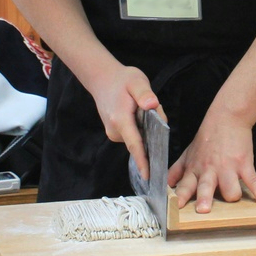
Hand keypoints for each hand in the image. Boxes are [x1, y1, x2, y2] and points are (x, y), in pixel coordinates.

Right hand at [89, 64, 159, 179]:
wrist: (102, 79)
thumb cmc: (121, 80)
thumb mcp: (137, 81)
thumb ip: (145, 94)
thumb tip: (153, 105)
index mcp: (121, 120)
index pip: (135, 145)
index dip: (142, 161)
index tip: (148, 175)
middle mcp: (115, 131)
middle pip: (141, 141)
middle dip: (153, 132)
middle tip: (152, 108)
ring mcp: (114, 134)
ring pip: (139, 138)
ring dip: (147, 128)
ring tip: (143, 107)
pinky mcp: (116, 134)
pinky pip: (134, 135)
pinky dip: (141, 128)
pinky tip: (138, 113)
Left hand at [168, 115, 255, 213]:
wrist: (226, 119)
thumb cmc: (207, 139)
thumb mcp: (188, 153)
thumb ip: (176, 171)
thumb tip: (166, 185)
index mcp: (195, 169)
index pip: (185, 186)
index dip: (180, 197)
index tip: (176, 208)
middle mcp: (210, 171)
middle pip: (205, 187)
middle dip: (205, 198)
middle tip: (203, 209)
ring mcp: (228, 168)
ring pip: (230, 189)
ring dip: (233, 196)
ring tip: (234, 199)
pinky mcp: (244, 164)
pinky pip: (252, 180)